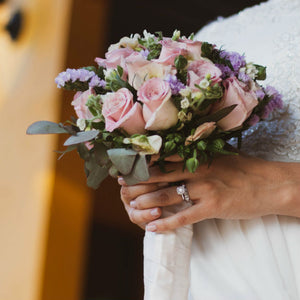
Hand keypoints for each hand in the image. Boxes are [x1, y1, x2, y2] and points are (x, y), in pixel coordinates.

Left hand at [119, 154, 299, 231]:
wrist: (269, 184)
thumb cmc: (242, 170)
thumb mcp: (218, 157)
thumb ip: (198, 157)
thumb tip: (178, 157)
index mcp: (198, 157)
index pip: (163, 159)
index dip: (143, 164)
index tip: (128, 169)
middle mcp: (197, 170)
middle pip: (160, 176)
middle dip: (139, 183)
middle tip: (121, 189)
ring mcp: (204, 188)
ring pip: (167, 196)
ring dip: (147, 203)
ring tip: (132, 208)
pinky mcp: (212, 206)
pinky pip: (184, 217)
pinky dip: (167, 223)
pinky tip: (154, 228)